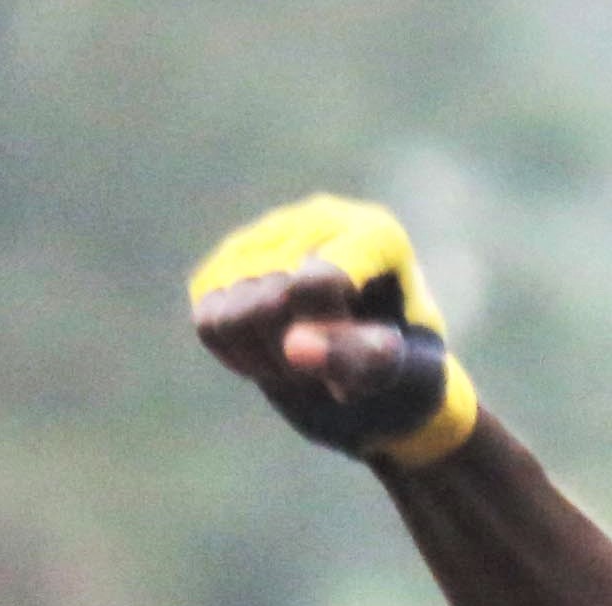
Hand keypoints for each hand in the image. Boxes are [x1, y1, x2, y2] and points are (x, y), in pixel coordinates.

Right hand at [187, 195, 477, 464]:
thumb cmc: (404, 375)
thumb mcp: (399, 376)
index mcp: (375, 235)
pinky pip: (208, 323)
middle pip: (270, 299)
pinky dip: (238, 357)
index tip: (363, 354)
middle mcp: (318, 219)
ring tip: (308, 360)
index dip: (330, 338)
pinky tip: (275, 355)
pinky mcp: (228, 266)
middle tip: (337, 371)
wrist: (376, 381)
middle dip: (299, 356)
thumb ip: (356, 358)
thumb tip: (295, 346)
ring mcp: (268, 237)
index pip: (320, 284)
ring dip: (266, 360)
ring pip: (229, 312)